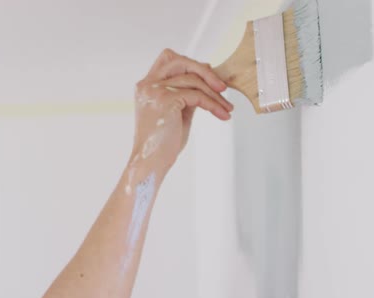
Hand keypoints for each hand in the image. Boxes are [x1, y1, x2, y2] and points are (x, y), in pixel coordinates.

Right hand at [130, 48, 233, 172]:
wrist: (151, 163)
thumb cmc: (162, 143)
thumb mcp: (177, 112)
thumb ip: (187, 94)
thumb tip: (206, 80)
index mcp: (146, 86)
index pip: (169, 59)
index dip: (191, 64)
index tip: (210, 79)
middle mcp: (147, 84)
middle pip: (180, 60)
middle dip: (205, 71)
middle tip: (223, 88)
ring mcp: (155, 90)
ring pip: (193, 79)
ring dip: (215, 94)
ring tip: (226, 108)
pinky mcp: (165, 99)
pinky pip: (197, 95)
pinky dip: (213, 104)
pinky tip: (222, 114)